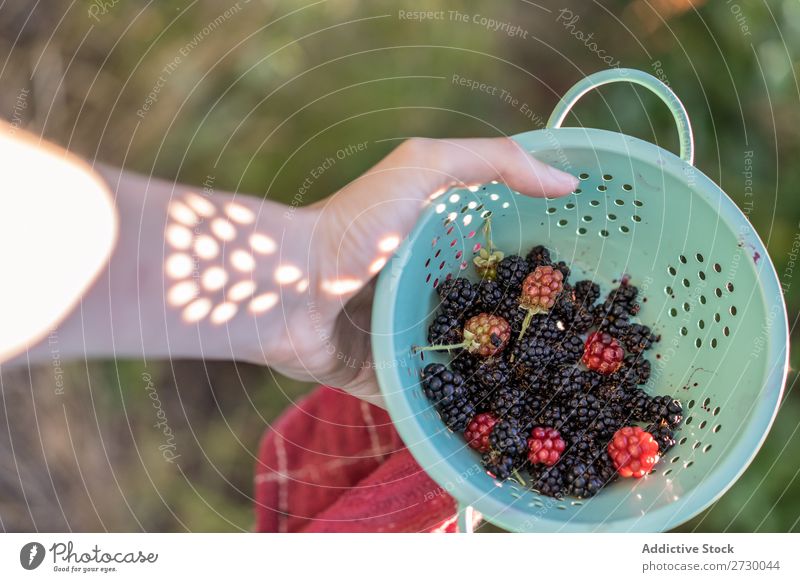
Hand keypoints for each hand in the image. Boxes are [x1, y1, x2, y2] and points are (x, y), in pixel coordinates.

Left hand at [263, 137, 577, 406]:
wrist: (286, 288)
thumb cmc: (354, 226)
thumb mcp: (423, 168)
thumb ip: (493, 162)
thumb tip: (568, 182)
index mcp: (437, 250)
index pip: (505, 259)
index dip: (545, 269)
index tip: (591, 286)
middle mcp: (425, 297)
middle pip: (490, 318)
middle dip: (530, 336)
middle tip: (582, 357)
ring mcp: (405, 342)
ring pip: (464, 369)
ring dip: (500, 384)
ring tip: (552, 406)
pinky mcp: (384, 382)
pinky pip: (427, 407)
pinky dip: (456, 419)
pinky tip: (497, 437)